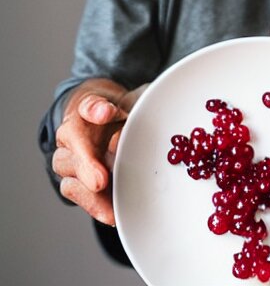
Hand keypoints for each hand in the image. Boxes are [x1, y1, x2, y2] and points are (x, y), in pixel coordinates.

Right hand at [52, 79, 147, 224]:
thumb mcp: (137, 103)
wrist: (107, 119)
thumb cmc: (124, 110)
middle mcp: (73, 132)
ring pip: (70, 175)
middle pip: (73, 143)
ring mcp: (71, 158)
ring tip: (109, 208)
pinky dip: (95, 206)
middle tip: (101, 180)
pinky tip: (111, 216)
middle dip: (87, 163)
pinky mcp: (75, 181)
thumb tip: (150, 125)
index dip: (96, 109)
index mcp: (89, 107)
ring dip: (89, 193)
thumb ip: (142, 109)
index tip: (107, 113)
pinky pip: (78, 195)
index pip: (89, 104)